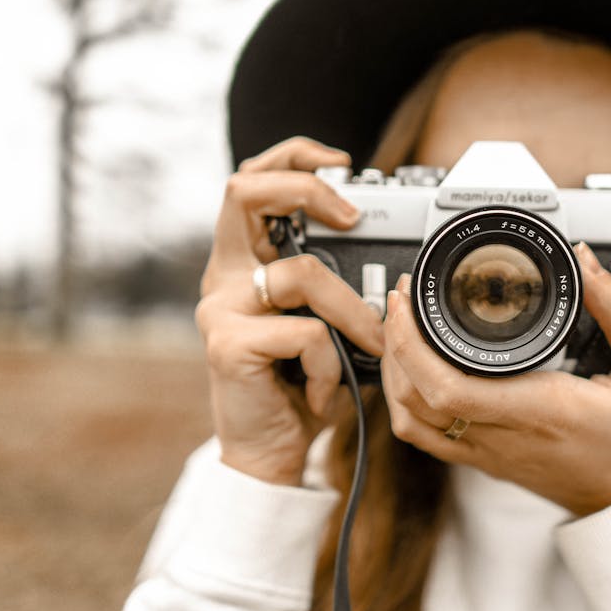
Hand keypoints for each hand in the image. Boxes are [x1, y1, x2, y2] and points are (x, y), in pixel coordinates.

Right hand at [195, 137, 383, 484]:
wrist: (271, 453)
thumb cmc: (302, 386)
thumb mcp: (324, 324)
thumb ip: (335, 285)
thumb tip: (390, 259)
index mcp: (244, 262)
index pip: (251, 182)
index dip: (292, 157)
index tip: (341, 164)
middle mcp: (223, 276)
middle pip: (244, 192)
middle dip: (305, 188)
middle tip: (352, 216)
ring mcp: (220, 309)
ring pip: (301, 274)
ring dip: (352, 313)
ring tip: (366, 348)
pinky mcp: (227, 345)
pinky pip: (306, 333)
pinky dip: (332, 365)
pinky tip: (324, 393)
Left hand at [381, 242, 610, 515]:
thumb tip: (586, 262)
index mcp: (541, 410)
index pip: (448, 386)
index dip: (411, 342)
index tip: (410, 298)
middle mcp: (506, 436)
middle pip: (415, 400)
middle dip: (394, 343)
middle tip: (402, 298)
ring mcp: (490, 454)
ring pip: (411, 422)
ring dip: (393, 373)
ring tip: (401, 328)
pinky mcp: (487, 462)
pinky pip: (427, 438)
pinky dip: (406, 402)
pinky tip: (415, 370)